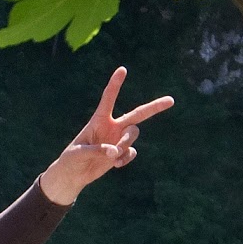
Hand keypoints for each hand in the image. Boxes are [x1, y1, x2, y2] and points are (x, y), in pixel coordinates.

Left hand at [39, 67, 174, 206]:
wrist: (74, 174)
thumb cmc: (71, 159)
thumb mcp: (78, 152)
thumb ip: (96, 150)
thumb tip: (115, 151)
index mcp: (99, 119)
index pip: (109, 98)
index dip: (115, 84)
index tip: (122, 69)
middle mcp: (112, 126)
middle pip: (137, 114)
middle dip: (154, 107)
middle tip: (171, 100)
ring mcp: (118, 139)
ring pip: (133, 134)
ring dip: (126, 143)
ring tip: (112, 155)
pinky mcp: (121, 152)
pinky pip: (131, 152)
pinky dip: (125, 158)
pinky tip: (114, 165)